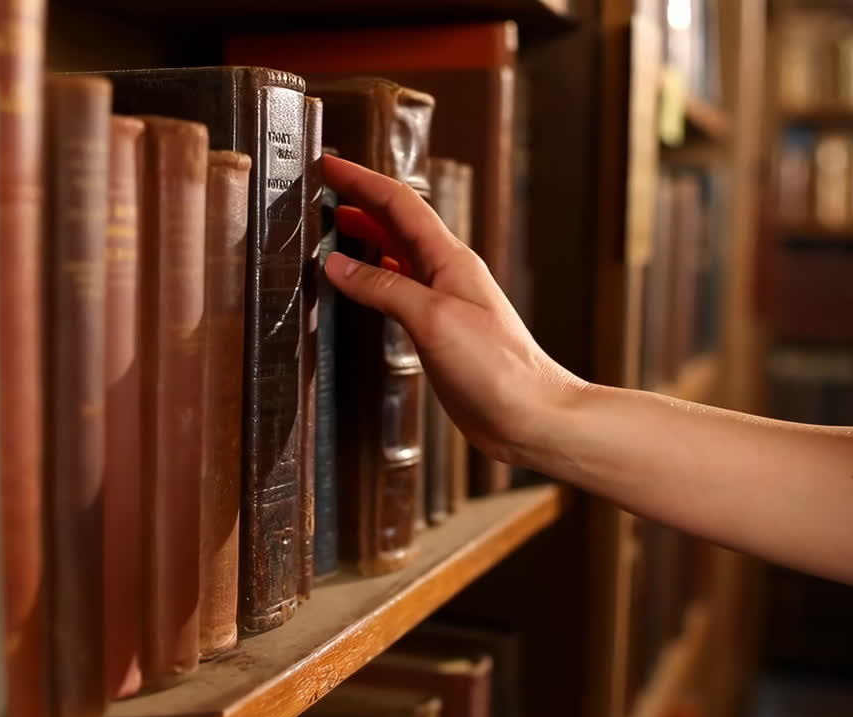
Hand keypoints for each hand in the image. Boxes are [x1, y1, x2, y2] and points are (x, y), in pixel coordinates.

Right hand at [321, 155, 585, 466]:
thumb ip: (383, 287)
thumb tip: (337, 266)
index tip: (329, 164)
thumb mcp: (432, 318)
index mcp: (449, 259)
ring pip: (397, 256)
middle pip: (397, 224)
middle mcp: (446, 274)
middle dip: (359, 202)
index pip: (398, 204)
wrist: (530, 416)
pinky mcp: (439, 332)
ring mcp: (443, 302)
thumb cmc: (497, 368)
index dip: (361, 181)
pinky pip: (399, 291)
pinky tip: (359, 285)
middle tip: (323, 191)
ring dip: (365, 238)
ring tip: (332, 229)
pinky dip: (373, 279)